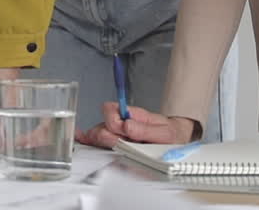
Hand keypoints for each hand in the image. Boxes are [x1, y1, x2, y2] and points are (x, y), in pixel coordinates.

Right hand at [76, 101, 195, 148]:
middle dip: (108, 135)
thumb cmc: (170, 134)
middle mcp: (122, 120)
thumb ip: (145, 129)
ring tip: (111, 147)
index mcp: (132, 114)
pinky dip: (89, 137)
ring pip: (99, 132)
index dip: (115, 123)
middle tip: (119, 143)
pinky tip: (82, 137)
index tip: (123, 131)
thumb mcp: (164, 132)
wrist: (176, 139)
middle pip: (102, 123)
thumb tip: (127, 125)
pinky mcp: (115, 140)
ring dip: (101, 140)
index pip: (112, 111)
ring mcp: (117, 131)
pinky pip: (98, 137)